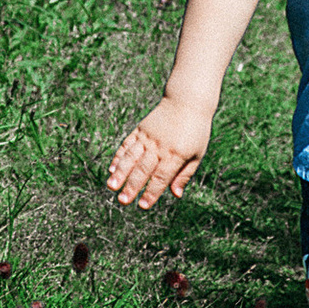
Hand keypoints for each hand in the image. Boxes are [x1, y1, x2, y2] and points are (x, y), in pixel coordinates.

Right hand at [108, 92, 212, 208]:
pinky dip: (119, 157)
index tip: (143, 206)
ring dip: (120, 173)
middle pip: (143, 169)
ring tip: (111, 186)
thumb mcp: (197, 154)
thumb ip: (185, 174)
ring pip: (131, 157)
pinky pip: (127, 144)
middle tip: (122, 201)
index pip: (161, 177)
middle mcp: (160, 146)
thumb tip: (176, 195)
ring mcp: (148, 136)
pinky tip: (112, 169)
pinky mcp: (141, 129)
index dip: (152, 192)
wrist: (187, 101)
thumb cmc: (196, 131)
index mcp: (176, 154)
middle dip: (132, 186)